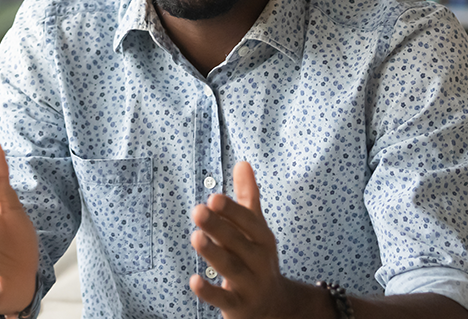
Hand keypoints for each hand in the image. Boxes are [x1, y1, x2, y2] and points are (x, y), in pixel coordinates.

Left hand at [189, 161, 305, 318]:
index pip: (249, 223)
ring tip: (196, 238)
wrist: (273, 306)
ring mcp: (250, 284)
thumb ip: (248, 197)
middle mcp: (260, 261)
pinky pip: (223, 298)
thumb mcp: (255, 229)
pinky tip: (193, 280)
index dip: (233, 211)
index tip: (214, 197)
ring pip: (231, 268)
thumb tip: (242, 162)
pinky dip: (209, 291)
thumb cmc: (257, 259)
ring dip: (214, 253)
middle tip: (198, 210)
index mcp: (263, 239)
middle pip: (238, 243)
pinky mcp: (238, 305)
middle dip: (219, 227)